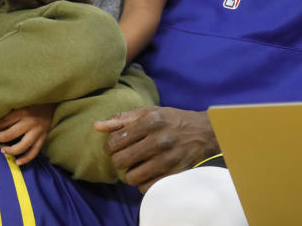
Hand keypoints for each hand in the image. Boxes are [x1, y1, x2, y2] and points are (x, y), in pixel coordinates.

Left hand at [0, 104, 55, 165]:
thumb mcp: (23, 101)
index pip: (3, 122)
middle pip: (9, 135)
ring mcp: (38, 131)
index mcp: (23, 111)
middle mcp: (30, 122)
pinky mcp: (44, 137)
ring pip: (21, 146)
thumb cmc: (35, 101)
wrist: (55, 102)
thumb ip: (11, 109)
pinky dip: (25, 159)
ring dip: (10, 151)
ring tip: (3, 151)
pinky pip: (34, 152)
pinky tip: (17, 162)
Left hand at [94, 107, 219, 192]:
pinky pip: (146, 188)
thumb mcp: (149, 113)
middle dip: (119, 161)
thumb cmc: (172, 120)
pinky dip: (144, 183)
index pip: (114, 141)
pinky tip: (149, 173)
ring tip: (138, 165)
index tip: (116, 146)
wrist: (204, 132)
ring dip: (131, 173)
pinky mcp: (174, 173)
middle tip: (127, 156)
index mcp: (150, 121)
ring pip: (132, 177)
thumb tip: (97, 126)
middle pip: (120, 161)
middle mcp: (158, 140)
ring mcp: (167, 159)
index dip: (110, 146)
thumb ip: (122, 119)